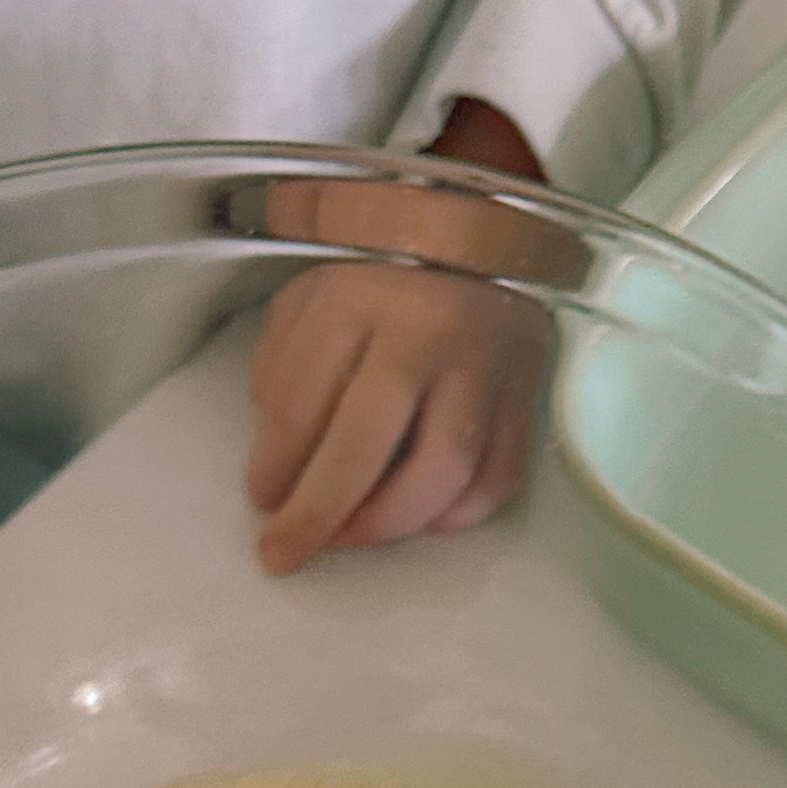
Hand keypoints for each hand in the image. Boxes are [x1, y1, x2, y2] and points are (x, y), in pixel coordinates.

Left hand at [243, 100, 557, 573]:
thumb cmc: (385, 274)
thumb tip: (277, 460)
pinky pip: (497, 479)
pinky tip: (418, 518)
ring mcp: (484, 368)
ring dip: (388, 522)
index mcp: (357, 297)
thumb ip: (283, 365)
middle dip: (318, 512)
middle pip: (368, 441)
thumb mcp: (315, 294)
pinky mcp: (525, 398)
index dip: (274, 464)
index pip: (301, 400)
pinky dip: (455, 515)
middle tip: (285, 554)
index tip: (261, 501)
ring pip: (442, 470)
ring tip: (352, 537)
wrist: (490, 233)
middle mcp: (425, 332)